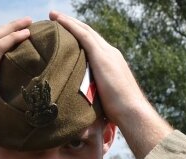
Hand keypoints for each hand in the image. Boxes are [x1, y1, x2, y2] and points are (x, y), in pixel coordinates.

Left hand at [49, 11, 171, 156]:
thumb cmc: (119, 115)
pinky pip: (83, 35)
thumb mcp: (102, 101)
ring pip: (85, 30)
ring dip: (68, 21)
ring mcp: (107, 53)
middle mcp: (110, 53)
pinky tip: (58, 20)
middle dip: (73, 25)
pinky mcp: (101, 56)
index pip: (94, 45)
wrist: (131, 112)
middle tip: (56, 18)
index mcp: (111, 63)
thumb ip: (92, 97)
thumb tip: (80, 110)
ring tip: (53, 16)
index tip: (66, 34)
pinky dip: (70, 26)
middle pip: (89, 34)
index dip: (80, 37)